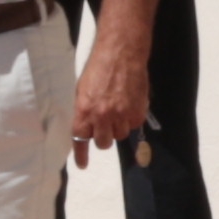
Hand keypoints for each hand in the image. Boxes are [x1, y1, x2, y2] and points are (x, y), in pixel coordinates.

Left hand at [69, 38, 150, 160]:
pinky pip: (133, 125)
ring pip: (120, 135)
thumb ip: (85, 111)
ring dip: (118, 126)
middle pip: (103, 143)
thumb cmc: (98, 68)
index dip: (82, 155)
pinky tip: (128, 102)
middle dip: (103, 136)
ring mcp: (121, 115)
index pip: (80, 139)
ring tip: (118, 107)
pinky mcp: (137, 112)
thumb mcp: (83, 90)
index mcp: (84, 110)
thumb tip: (87, 128)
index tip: (83, 165)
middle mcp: (102, 116)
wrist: (121, 54)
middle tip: (105, 124)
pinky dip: (131, 119)